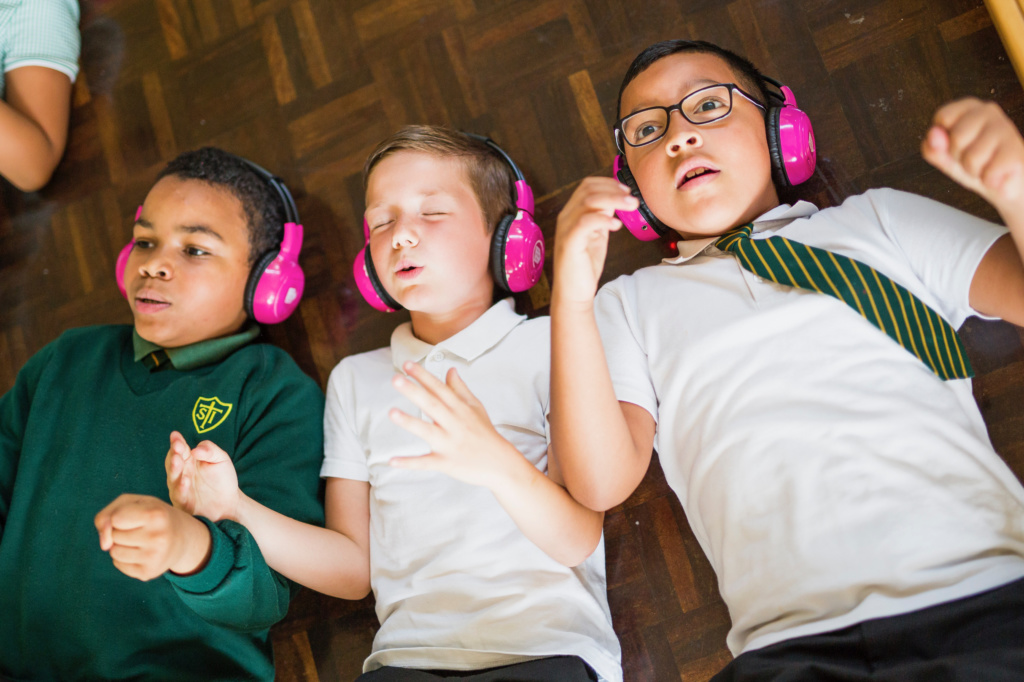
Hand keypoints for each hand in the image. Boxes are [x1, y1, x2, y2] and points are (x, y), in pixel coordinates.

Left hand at [94, 494, 211, 580]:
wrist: (182, 537)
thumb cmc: (152, 515)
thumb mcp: (133, 503)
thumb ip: (107, 515)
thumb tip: (104, 545)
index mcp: (157, 514)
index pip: (115, 519)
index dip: (120, 516)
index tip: (136, 516)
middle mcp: (158, 537)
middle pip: (113, 536)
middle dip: (121, 531)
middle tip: (141, 528)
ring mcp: (154, 557)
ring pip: (114, 552)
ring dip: (121, 545)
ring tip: (141, 540)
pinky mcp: (148, 573)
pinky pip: (118, 564)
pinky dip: (124, 558)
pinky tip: (141, 552)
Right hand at [165, 431, 239, 521]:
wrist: (230, 503)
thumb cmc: (223, 479)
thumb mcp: (221, 459)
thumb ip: (210, 450)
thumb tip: (195, 449)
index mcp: (188, 460)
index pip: (180, 449)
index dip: (177, 442)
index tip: (175, 435)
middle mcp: (181, 473)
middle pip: (173, 462)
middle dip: (174, 455)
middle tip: (177, 448)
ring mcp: (180, 488)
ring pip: (173, 479)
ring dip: (174, 470)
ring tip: (178, 461)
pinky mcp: (183, 503)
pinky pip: (180, 496)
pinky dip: (181, 489)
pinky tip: (185, 481)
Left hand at [387, 361, 524, 489]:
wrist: (500, 464)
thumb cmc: (485, 434)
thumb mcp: (475, 407)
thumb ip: (460, 389)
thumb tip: (450, 370)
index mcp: (460, 409)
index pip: (439, 389)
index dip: (424, 376)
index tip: (408, 364)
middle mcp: (454, 424)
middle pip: (432, 405)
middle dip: (414, 392)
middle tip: (396, 379)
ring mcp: (449, 444)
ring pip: (427, 432)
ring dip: (410, 423)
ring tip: (392, 413)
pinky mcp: (446, 463)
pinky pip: (425, 463)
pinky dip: (410, 463)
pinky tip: (392, 460)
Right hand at [552, 177, 637, 307]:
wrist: (573, 293)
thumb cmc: (585, 266)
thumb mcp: (597, 235)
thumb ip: (602, 217)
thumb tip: (616, 199)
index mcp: (572, 214)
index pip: (587, 186)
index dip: (609, 184)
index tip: (627, 191)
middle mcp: (566, 217)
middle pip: (587, 189)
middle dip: (614, 190)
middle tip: (633, 199)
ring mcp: (566, 229)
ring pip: (587, 202)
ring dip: (613, 200)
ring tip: (631, 206)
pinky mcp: (569, 243)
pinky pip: (584, 223)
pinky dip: (603, 220)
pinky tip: (617, 225)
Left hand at [922, 98, 1023, 214]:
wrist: (1004, 183)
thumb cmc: (974, 164)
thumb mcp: (945, 157)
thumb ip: (932, 147)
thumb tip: (933, 134)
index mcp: (967, 108)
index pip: (943, 116)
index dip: (943, 140)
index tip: (955, 145)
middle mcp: (988, 110)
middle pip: (957, 138)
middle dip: (958, 157)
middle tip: (972, 158)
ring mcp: (1005, 128)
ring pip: (971, 158)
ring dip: (974, 171)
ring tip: (985, 165)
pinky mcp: (1016, 151)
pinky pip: (988, 173)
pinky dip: (988, 180)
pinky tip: (997, 174)